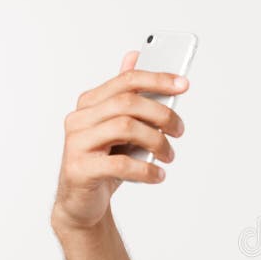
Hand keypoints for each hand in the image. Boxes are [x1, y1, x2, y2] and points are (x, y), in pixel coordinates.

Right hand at [51, 50, 188, 231]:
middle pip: (128, 103)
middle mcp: (80, 119)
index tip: (183, 84)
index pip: (126, 82)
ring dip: (157, 142)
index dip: (157, 79)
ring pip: (125, 127)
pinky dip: (147, 170)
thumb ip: (127, 97)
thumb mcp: (120, 129)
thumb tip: (134, 56)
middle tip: (179, 131)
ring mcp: (77, 143)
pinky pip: (120, 164)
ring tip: (168, 156)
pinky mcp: (79, 169)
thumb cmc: (105, 162)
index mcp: (90, 104)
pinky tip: (158, 176)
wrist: (81, 203)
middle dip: (162, 114)